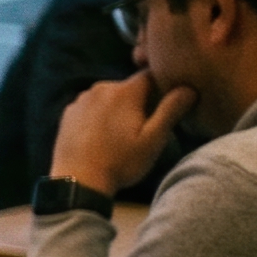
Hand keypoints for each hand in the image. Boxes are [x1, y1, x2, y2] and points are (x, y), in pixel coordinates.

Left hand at [50, 69, 195, 197]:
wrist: (78, 181)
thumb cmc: (120, 162)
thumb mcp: (153, 139)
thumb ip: (171, 110)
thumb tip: (188, 88)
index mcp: (124, 91)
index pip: (151, 75)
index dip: (162, 87)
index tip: (166, 106)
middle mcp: (100, 88)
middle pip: (130, 87)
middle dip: (141, 102)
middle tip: (144, 129)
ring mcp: (81, 100)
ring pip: (110, 97)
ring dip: (119, 109)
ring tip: (122, 137)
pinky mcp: (68, 112)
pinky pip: (92, 107)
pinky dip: (100, 116)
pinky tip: (102, 138)